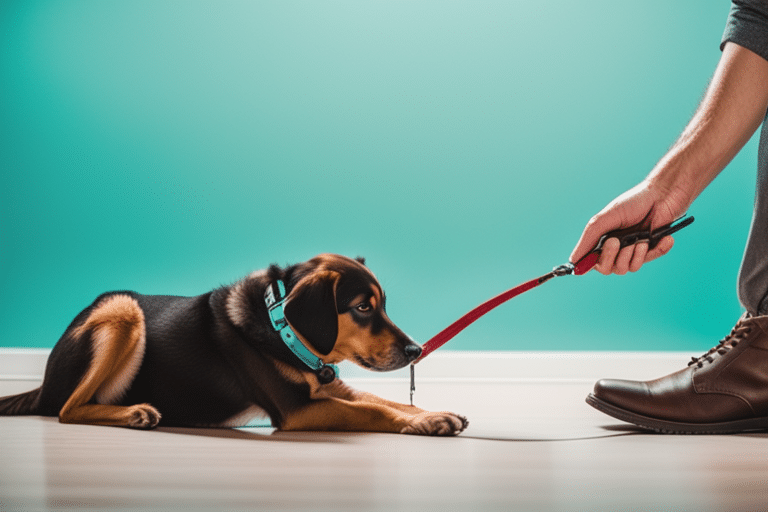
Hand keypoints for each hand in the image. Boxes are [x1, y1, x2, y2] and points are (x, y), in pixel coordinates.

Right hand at [570, 181, 687, 274]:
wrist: (663, 195)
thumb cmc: (633, 203)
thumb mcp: (605, 218)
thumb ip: (589, 238)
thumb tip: (572, 260)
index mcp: (600, 239)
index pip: (589, 261)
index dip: (589, 263)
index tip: (593, 258)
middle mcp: (615, 248)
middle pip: (607, 268)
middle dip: (611, 257)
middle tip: (616, 241)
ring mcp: (632, 250)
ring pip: (627, 268)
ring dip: (634, 254)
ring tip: (642, 238)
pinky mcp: (651, 250)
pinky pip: (650, 260)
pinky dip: (656, 250)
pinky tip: (661, 238)